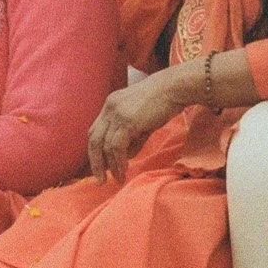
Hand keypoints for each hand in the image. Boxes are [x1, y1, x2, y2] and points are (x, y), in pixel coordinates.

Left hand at [86, 67, 193, 183]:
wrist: (174, 88)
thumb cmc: (163, 102)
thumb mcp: (143, 121)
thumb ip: (133, 138)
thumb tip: (125, 158)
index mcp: (110, 105)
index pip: (95, 131)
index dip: (95, 150)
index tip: (100, 167)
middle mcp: (109, 108)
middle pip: (93, 139)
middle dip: (95, 162)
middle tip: (100, 180)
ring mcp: (117, 113)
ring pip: (104, 145)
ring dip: (110, 166)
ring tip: (118, 179)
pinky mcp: (127, 121)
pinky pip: (116, 146)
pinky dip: (118, 160)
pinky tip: (124, 169)